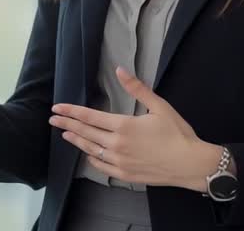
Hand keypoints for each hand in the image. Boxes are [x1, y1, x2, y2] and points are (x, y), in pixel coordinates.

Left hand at [49, 67, 223, 190]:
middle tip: (52, 120)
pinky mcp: (124, 174)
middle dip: (67, 125)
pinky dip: (91, 158)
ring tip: (65, 134)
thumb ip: (137, 88)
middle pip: (85, 133)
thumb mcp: (159, 106)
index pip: (89, 117)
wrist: (191, 164)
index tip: (57, 108)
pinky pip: (101, 166)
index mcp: (123, 126)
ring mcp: (119, 161)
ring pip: (90, 150)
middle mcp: (116, 144)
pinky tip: (87, 153)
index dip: (71, 112)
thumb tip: (119, 70)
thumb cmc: (177, 133)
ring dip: (76, 141)